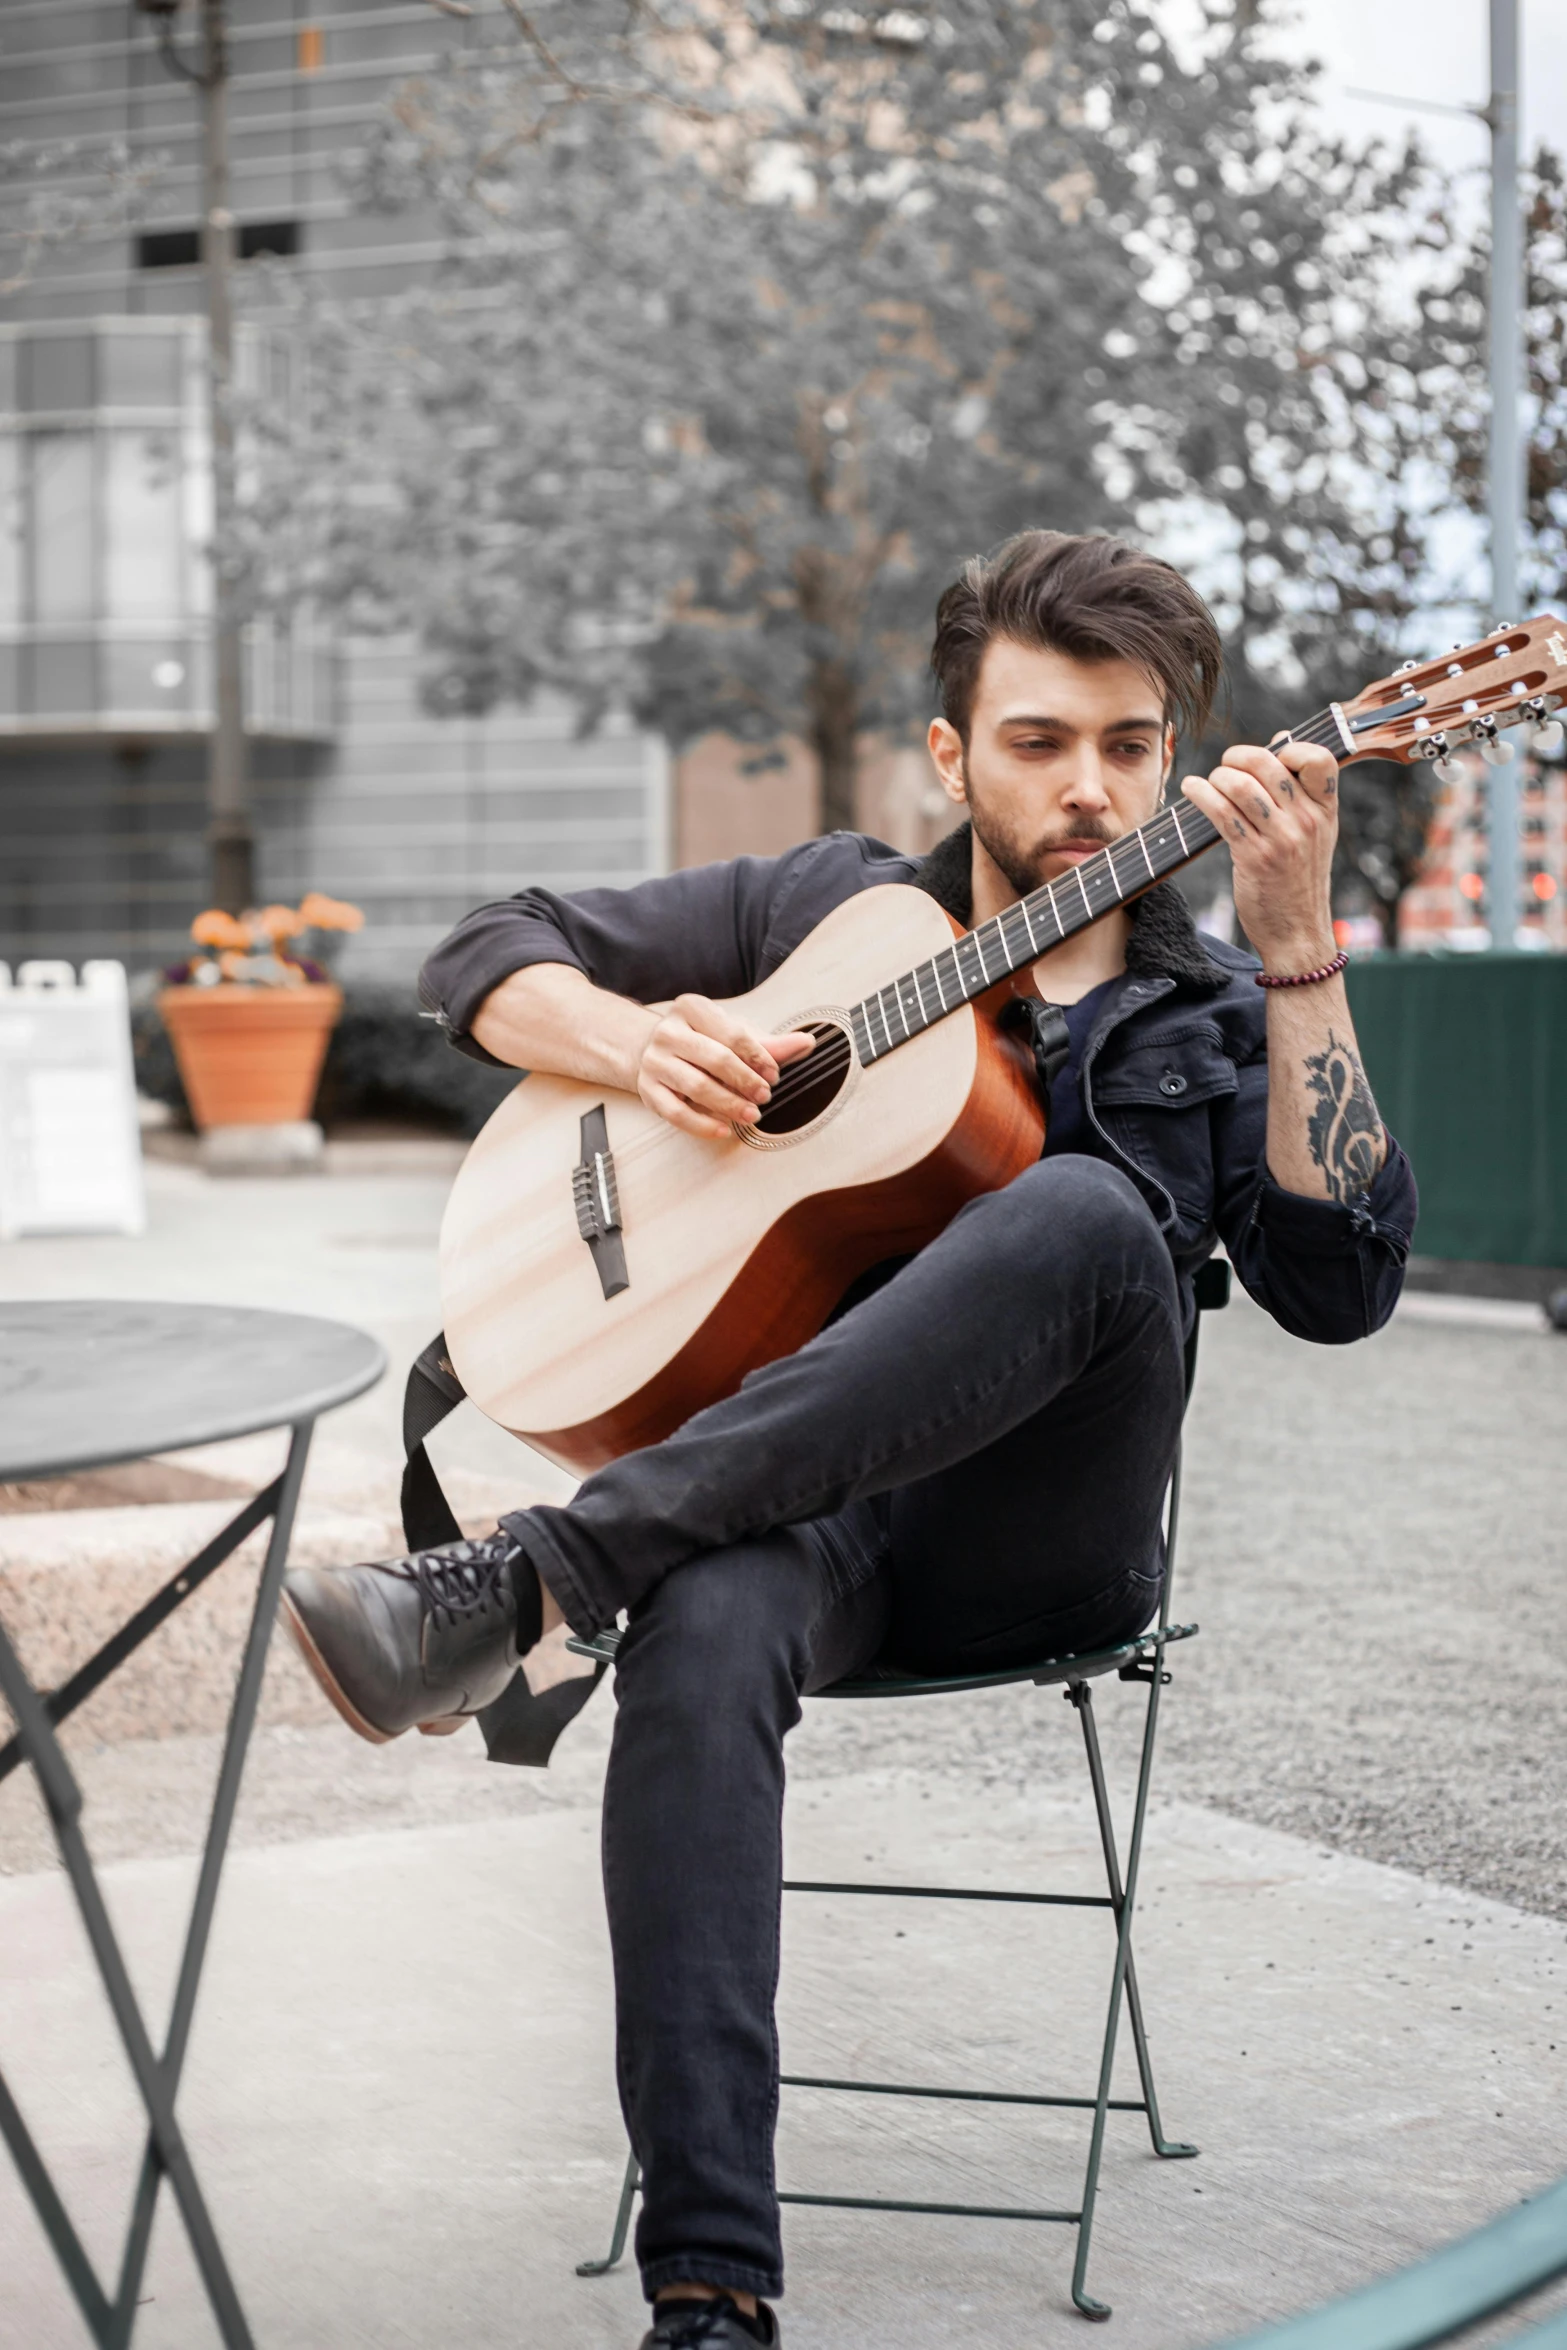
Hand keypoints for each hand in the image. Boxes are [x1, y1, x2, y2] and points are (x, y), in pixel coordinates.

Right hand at [635, 993, 814, 1140]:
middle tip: (766, 1096)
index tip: (775, 1075)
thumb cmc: (702, 1041)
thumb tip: (807, 1043)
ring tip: (751, 1114)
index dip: (758, 1056)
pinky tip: (724, 1130)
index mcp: (691, 1008)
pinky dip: (701, 1125)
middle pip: (714, 1058)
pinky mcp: (647, 1090)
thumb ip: (770, 1043)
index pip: (731, 1033)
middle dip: (745, 1080)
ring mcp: (654, 1062)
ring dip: (728, 1104)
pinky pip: (676, 1112)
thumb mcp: (733, 1034)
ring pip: (695, 1086)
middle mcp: (668, 1032)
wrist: (651, 1051)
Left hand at [1180, 739, 1339, 970]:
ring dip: (1217, 777)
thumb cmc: (1300, 879)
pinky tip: (1192, 790)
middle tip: (1226, 765)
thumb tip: (1283, 737)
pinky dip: (1201, 795)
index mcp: (1326, 810)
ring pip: (1240, 786)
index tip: (1269, 754)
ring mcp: (1281, 839)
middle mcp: (1307, 820)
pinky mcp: (1254, 857)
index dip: (1289, 747)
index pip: (1318, 758)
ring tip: (1208, 783)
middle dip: (1237, 757)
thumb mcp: (1315, 832)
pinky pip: (1222, 813)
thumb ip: (1302, 789)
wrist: (1298, 933)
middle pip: (1268, 764)